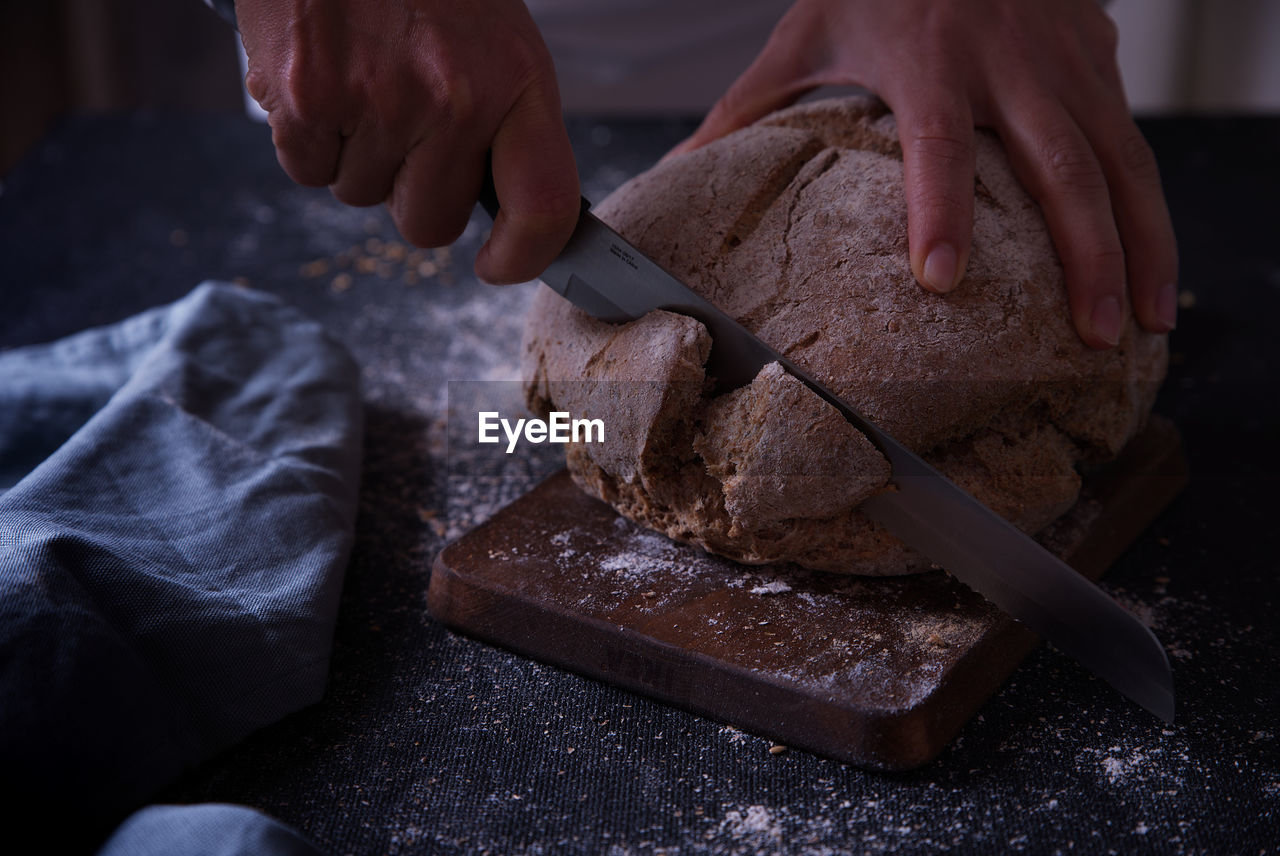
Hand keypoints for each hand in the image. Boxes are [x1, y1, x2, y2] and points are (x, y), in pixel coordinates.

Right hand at [236, 0, 580, 283]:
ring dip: (357, 155)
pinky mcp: (307, 100)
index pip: (544, 206)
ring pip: (361, 196)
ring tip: (362, 78)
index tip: (499, 264)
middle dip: (413, 193)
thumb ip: (504, 124)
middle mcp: (453, 98)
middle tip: (405, 126)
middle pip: (429, 223)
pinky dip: (309, 137)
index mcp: (516, 80)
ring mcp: (378, 102)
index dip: (524, 255)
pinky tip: (325, 78)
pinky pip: (307, 171)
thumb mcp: (494, 37)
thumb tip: (504, 213)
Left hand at [670, 0, 1178, 347]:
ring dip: (1141, 245)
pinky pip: (1133, 141)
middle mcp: (1011, 61)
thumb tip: (678, 168)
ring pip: (1120, 161)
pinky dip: (1152, 208)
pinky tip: (1154, 265)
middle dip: (1086, 255)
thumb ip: (747, 106)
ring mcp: (1066, 60)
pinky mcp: (1101, 57)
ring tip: (1143, 322)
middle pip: (1061, 167)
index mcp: (930, 57)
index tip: (940, 281)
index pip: (939, 143)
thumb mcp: (806, 30)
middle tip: (1091, 332)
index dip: (943, 211)